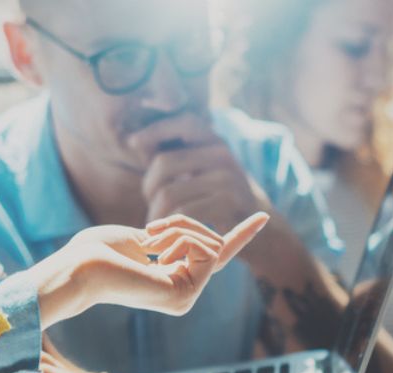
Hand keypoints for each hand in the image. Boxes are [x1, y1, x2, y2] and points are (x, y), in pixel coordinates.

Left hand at [29, 212, 269, 326]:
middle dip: (184, 223)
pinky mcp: (186, 295)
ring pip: (210, 244)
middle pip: (212, 242)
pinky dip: (181, 239)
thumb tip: (199, 240)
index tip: (263, 215)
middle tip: (151, 230)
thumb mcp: (144, 237)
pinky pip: (205, 251)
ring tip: (149, 242)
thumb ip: (172, 238)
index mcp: (173, 280)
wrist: (81, 267)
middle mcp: (184, 295)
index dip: (240, 234)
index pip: (215, 255)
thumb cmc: (99, 250)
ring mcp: (187, 299)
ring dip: (179, 229)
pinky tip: (157, 254)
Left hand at [128, 112, 267, 232]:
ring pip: (170, 193)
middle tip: (149, 202)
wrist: (260, 228)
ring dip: (155, 211)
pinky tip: (167, 230)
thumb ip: (174, 156)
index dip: (155, 129)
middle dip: (148, 186)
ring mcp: (227, 178)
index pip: (183, 122)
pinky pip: (183, 212)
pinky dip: (168, 224)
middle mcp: (223, 154)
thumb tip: (135, 142)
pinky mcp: (228, 204)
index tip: (132, 143)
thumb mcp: (201, 170)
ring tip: (155, 221)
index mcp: (215, 141)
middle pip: (165, 163)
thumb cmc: (218, 198)